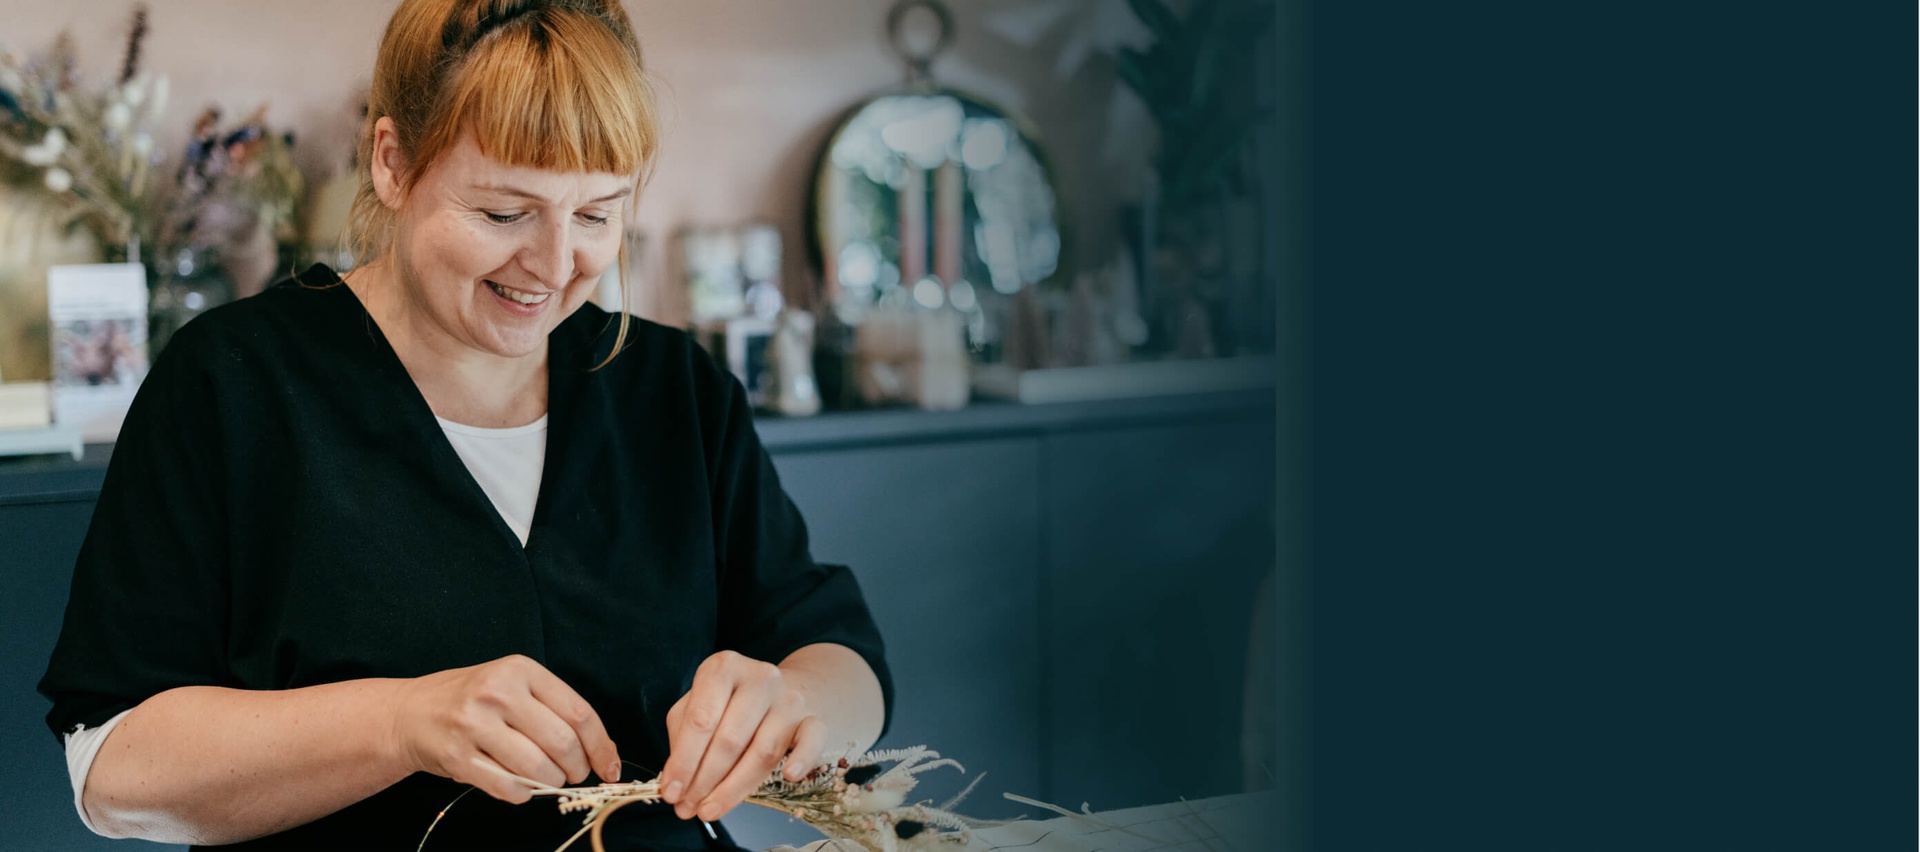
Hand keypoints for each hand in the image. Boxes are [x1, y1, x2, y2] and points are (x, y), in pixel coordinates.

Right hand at [389, 654, 620, 803]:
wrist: (410, 713)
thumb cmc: (472, 699)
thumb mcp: (512, 685)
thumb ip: (554, 708)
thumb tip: (603, 750)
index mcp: (520, 669)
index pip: (579, 712)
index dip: (601, 745)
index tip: (609, 766)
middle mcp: (498, 692)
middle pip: (562, 743)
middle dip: (577, 768)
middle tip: (574, 774)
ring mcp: (474, 725)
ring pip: (537, 768)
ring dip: (551, 783)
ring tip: (547, 779)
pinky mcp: (457, 756)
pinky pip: (508, 787)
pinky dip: (523, 793)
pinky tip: (520, 785)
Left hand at [658, 650, 827, 821]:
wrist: (784, 691)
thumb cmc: (731, 703)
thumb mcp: (698, 705)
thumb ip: (681, 737)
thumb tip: (674, 783)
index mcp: (723, 668)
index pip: (700, 719)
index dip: (683, 761)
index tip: (671, 792)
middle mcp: (759, 678)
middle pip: (730, 739)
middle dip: (704, 780)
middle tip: (688, 807)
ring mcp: (790, 699)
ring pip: (762, 751)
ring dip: (733, 788)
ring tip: (710, 809)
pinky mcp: (814, 719)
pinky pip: (811, 741)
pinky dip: (802, 759)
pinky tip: (789, 776)